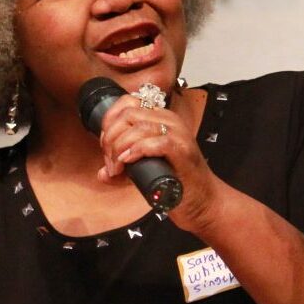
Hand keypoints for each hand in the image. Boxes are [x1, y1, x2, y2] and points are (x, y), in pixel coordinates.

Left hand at [95, 92, 227, 235]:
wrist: (202, 201)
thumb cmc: (174, 182)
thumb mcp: (142, 170)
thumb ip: (122, 169)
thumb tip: (102, 173)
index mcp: (160, 118)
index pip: (127, 103)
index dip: (109, 122)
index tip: (105, 145)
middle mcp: (169, 121)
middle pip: (127, 115)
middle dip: (111, 138)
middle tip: (110, 162)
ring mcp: (178, 134)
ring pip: (137, 127)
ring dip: (119, 148)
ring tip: (117, 168)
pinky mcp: (182, 150)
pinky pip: (154, 142)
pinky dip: (135, 151)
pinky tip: (128, 162)